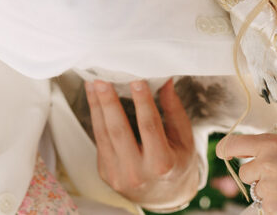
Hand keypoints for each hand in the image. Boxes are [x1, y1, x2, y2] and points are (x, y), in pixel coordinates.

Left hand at [86, 78, 199, 210]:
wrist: (164, 197)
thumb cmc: (177, 163)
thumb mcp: (184, 139)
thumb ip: (174, 110)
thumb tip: (166, 81)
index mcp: (162, 164)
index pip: (149, 126)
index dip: (142, 101)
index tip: (136, 79)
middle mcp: (137, 172)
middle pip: (119, 130)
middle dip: (108, 102)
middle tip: (101, 80)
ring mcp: (118, 175)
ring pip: (103, 134)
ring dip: (96, 107)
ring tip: (92, 84)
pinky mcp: (105, 173)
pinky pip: (99, 141)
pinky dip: (96, 119)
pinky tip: (95, 101)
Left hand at [217, 133, 276, 214]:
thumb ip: (270, 148)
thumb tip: (246, 151)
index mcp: (272, 144)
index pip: (234, 144)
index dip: (226, 149)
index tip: (224, 153)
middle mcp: (266, 163)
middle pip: (244, 171)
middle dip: (257, 175)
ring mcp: (268, 187)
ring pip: (255, 189)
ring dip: (267, 190)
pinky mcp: (271, 207)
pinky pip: (264, 205)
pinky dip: (275, 204)